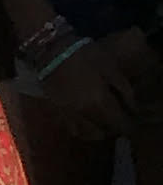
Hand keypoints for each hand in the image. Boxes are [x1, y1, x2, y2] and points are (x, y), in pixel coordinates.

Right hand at [28, 28, 153, 137]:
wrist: (51, 50)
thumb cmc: (85, 56)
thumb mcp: (112, 69)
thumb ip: (125, 91)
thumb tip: (132, 109)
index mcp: (100, 102)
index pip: (121, 125)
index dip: (130, 125)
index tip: (132, 120)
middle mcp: (85, 114)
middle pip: (105, 132)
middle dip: (114, 128)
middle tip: (119, 118)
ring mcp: (69, 114)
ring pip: (88, 134)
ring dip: (99, 131)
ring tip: (103, 121)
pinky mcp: (57, 111)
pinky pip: (73, 129)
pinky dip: (83, 129)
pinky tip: (87, 121)